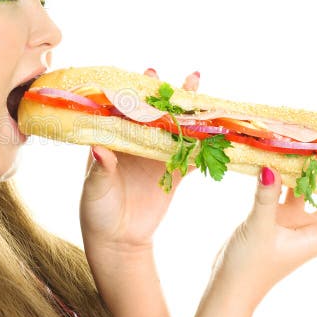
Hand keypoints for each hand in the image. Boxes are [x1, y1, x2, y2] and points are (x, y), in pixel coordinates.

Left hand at [79, 68, 199, 251]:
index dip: (140, 91)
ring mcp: (156, 158)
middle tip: (190, 78)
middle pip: (157, 114)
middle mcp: (136, 145)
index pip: (127, 110)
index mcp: (115, 141)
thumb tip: (98, 148)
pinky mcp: (172, 176)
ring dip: (191, 113)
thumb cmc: (97, 212)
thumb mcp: (95, 189)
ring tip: (204, 93)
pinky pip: (191, 158)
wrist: (117, 241)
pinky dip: (205, 147)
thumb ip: (101, 169)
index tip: (151, 75)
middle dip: (172, 95)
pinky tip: (220, 133)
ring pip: (177, 130)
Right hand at [210, 166, 316, 307]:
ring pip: (312, 196)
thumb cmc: (251, 268)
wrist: (230, 287)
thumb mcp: (260, 230)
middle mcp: (309, 229)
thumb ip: (266, 199)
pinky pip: (286, 195)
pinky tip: (278, 162)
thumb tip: (271, 169)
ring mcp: (292, 225)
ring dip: (315, 176)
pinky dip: (285, 180)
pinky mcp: (274, 222)